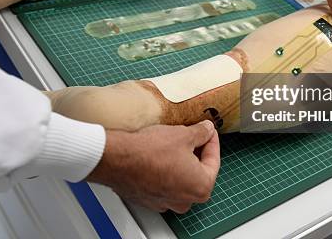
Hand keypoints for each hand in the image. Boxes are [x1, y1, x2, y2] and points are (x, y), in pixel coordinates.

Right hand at [87, 120, 219, 213]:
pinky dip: (165, 170)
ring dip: (180, 161)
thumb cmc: (150, 152)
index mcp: (201, 187)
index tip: (208, 130)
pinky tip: (158, 155)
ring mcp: (166, 202)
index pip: (214, 160)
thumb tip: (206, 130)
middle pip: (198, 171)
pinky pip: (163, 183)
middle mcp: (185, 200)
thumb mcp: (183, 134)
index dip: (211, 140)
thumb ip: (201, 133)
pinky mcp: (149, 199)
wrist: (118, 160)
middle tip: (193, 135)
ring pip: (180, 178)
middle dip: (196, 152)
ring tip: (174, 143)